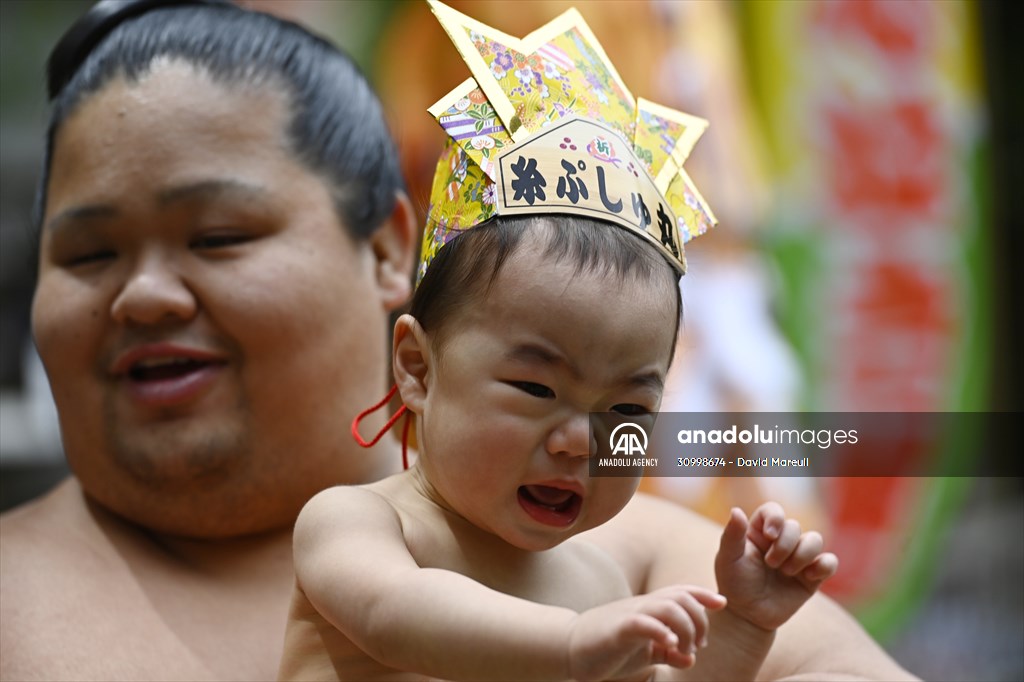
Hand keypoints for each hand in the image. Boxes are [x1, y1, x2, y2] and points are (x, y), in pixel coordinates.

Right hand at [567, 586, 725, 681]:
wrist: (570, 647)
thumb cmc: (609, 648)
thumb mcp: (644, 652)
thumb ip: (667, 652)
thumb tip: (690, 659)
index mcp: (650, 608)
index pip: (681, 592)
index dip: (703, 594)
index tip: (721, 603)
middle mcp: (643, 606)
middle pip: (681, 597)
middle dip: (700, 619)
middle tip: (699, 644)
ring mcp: (631, 615)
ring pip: (668, 606)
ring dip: (685, 627)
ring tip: (685, 648)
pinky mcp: (619, 629)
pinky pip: (643, 623)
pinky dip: (661, 631)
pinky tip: (669, 644)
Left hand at [714, 503, 837, 630]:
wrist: (748, 615)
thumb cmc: (734, 584)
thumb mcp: (728, 559)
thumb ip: (732, 535)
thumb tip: (736, 511)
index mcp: (759, 531)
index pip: (773, 510)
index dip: (775, 518)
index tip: (769, 535)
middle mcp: (781, 541)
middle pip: (795, 526)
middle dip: (785, 544)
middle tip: (771, 564)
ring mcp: (798, 557)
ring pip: (815, 539)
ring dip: (802, 554)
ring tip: (786, 572)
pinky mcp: (813, 576)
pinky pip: (830, 562)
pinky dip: (824, 565)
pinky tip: (808, 576)